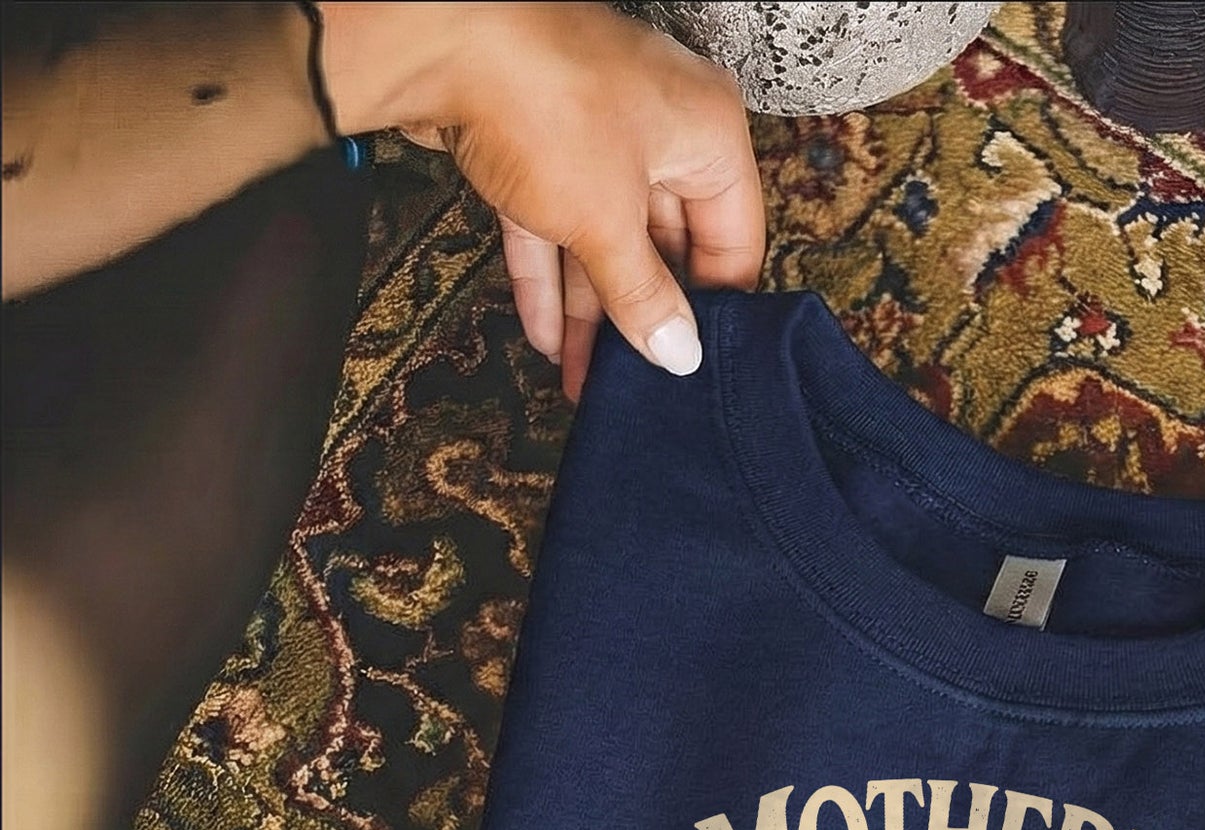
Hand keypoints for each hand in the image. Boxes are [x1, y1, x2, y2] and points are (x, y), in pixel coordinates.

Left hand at [321, 4, 763, 398]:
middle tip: (637, 382)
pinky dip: (549, 273)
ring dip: (590, 308)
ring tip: (585, 378)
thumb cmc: (546, 103)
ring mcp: (593, 132)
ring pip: (604, 237)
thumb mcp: (608, 222)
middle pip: (664, 243)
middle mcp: (659, 128)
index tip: (692, 364)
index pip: (733, 240)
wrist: (433, 32)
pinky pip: (554, 220)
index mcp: (707, 134)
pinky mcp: (533, 141)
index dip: (713, 308)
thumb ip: (644, 296)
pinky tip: (544, 336)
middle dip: (641, 316)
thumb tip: (679, 354)